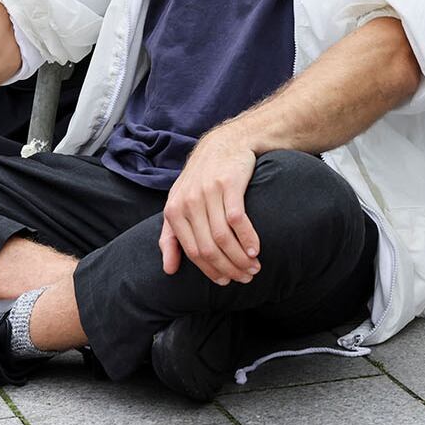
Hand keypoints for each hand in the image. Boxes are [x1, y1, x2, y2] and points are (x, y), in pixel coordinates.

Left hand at [159, 130, 260, 284]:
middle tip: (245, 278)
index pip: (192, 251)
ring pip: (222, 237)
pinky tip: (256, 249)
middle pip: (208, 247)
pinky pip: (237, 219)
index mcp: (174, 210)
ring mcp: (208, 192)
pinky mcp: (228, 184)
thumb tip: (168, 270)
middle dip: (228, 268)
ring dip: (240, 257)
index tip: (226, 281)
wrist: (225, 143)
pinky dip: (247, 238)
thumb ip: (171, 236)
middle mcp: (189, 202)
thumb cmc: (202, 178)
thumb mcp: (179, 203)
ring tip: (254, 267)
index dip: (210, 270)